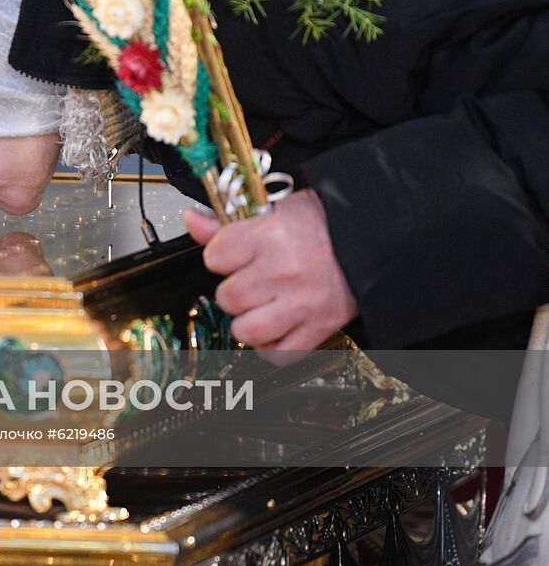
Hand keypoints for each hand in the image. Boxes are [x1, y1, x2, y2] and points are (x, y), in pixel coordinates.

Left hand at [183, 189, 357, 354]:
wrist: (373, 238)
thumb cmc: (323, 224)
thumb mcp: (273, 210)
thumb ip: (226, 223)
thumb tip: (192, 221)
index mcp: (270, 238)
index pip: (215, 257)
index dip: (221, 256)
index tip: (233, 255)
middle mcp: (285, 272)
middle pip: (228, 297)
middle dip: (233, 289)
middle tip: (250, 280)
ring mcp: (302, 304)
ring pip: (246, 330)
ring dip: (247, 321)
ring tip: (259, 306)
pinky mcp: (320, 328)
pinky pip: (279, 355)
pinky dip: (271, 347)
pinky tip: (274, 328)